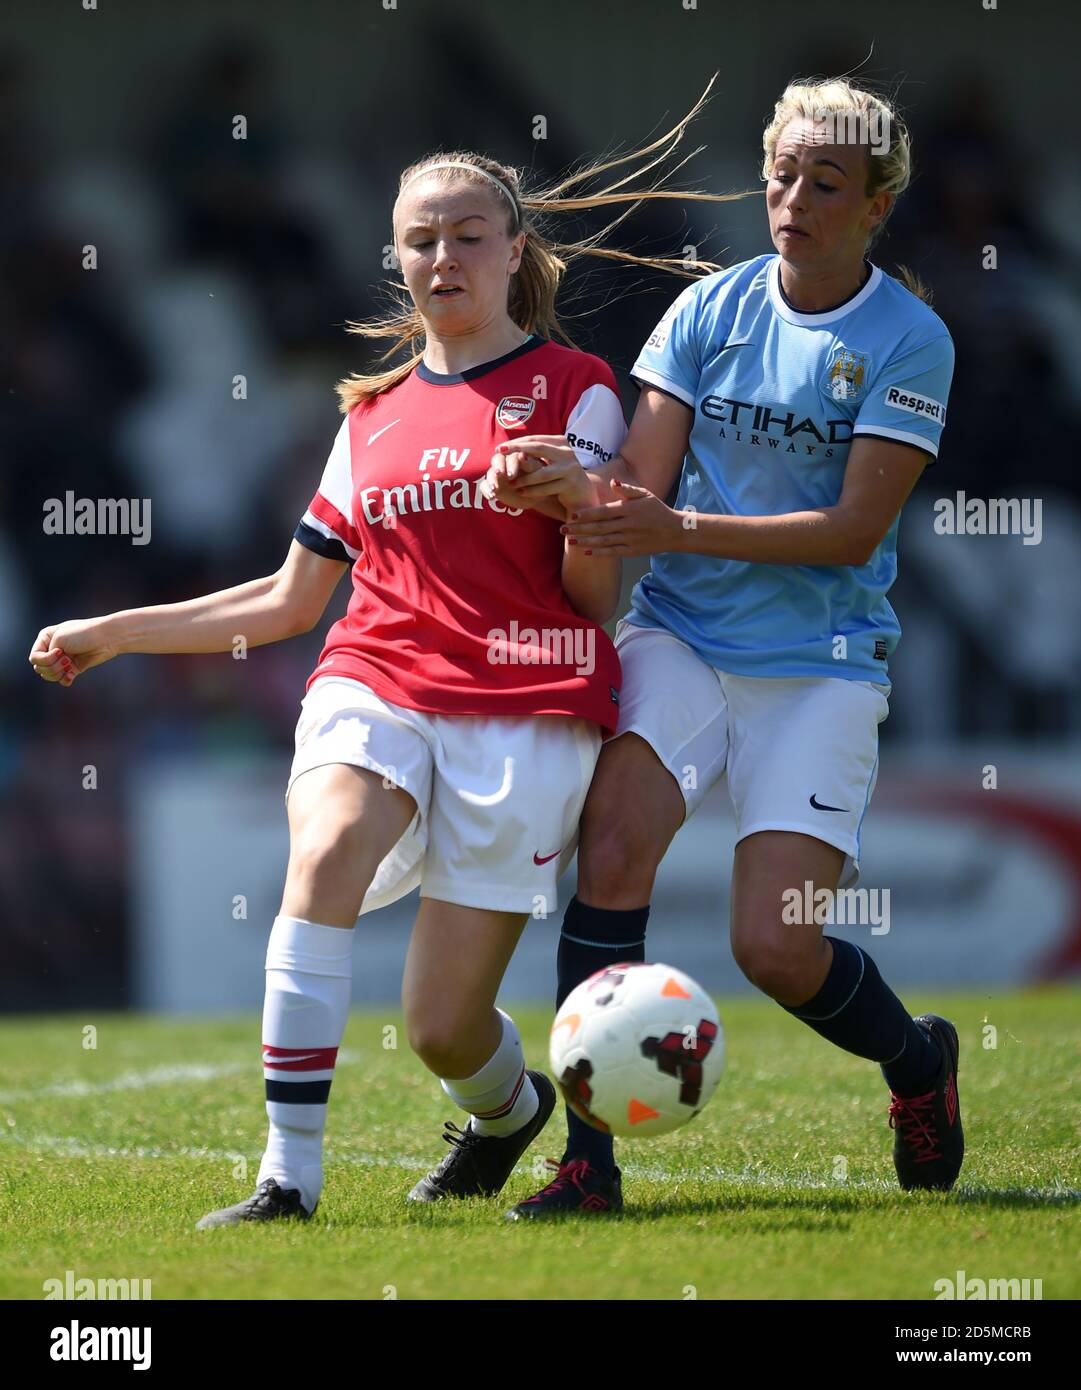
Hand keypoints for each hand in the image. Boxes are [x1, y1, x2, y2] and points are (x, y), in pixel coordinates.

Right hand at [28, 618, 119, 685]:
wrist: (107, 638)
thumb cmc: (83, 634)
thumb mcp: (59, 639)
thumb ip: (48, 654)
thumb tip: (46, 672)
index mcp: (46, 638)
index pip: (34, 657)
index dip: (45, 659)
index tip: (60, 652)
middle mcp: (52, 649)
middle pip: (40, 668)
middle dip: (52, 667)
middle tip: (66, 660)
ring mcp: (63, 659)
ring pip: (50, 676)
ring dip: (58, 673)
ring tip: (70, 666)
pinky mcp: (74, 668)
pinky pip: (62, 680)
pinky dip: (65, 679)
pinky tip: (72, 675)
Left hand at [482, 435, 595, 516]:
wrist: (582, 494)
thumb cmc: (560, 476)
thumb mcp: (550, 461)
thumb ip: (536, 453)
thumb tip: (509, 447)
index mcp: (561, 442)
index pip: (535, 439)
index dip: (516, 442)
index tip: (499, 448)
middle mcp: (567, 452)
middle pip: (538, 448)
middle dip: (516, 450)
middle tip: (499, 454)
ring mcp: (570, 468)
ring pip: (541, 472)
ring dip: (524, 478)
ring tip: (510, 482)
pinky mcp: (571, 484)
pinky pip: (546, 488)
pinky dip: (532, 490)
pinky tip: (521, 492)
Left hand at [562, 478, 684, 555]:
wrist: (675, 531)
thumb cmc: (657, 510)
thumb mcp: (645, 495)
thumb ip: (627, 490)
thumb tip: (613, 482)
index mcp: (630, 509)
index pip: (604, 512)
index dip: (587, 514)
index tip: (571, 515)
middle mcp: (629, 525)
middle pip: (600, 527)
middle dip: (580, 529)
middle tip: (562, 530)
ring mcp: (630, 539)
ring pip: (604, 541)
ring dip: (585, 542)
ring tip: (570, 542)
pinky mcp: (633, 551)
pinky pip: (613, 552)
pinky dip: (599, 553)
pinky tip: (586, 552)